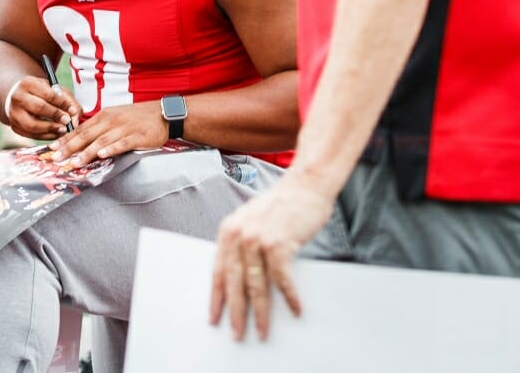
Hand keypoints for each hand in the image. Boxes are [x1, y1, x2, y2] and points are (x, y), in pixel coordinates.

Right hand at [5, 76, 81, 139]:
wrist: (21, 98)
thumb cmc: (41, 94)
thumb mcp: (55, 90)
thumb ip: (69, 101)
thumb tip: (74, 118)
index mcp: (28, 83)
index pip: (48, 94)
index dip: (62, 103)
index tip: (72, 110)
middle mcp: (17, 97)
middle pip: (38, 108)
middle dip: (56, 116)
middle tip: (68, 121)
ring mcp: (13, 113)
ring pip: (32, 125)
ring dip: (50, 129)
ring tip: (63, 130)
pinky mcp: (14, 127)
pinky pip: (31, 135)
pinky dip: (46, 136)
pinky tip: (55, 134)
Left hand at [50, 100, 166, 166]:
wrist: (162, 114)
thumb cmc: (137, 118)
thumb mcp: (115, 117)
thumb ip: (99, 128)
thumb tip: (81, 140)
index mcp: (104, 116)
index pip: (80, 129)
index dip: (65, 139)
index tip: (51, 149)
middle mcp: (111, 121)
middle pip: (86, 135)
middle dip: (69, 148)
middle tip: (55, 158)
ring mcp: (124, 128)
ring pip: (101, 141)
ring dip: (86, 152)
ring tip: (74, 162)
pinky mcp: (137, 136)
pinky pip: (122, 143)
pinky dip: (111, 149)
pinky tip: (102, 155)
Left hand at [209, 170, 335, 340]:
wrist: (305, 185)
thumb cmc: (283, 207)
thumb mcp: (253, 223)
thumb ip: (244, 246)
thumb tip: (242, 281)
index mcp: (228, 231)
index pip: (218, 271)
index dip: (216, 298)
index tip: (214, 318)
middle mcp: (238, 235)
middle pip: (234, 283)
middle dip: (235, 313)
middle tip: (237, 335)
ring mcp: (257, 239)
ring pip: (256, 286)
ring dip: (261, 313)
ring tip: (263, 332)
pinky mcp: (278, 243)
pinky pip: (282, 279)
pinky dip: (290, 297)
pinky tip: (296, 310)